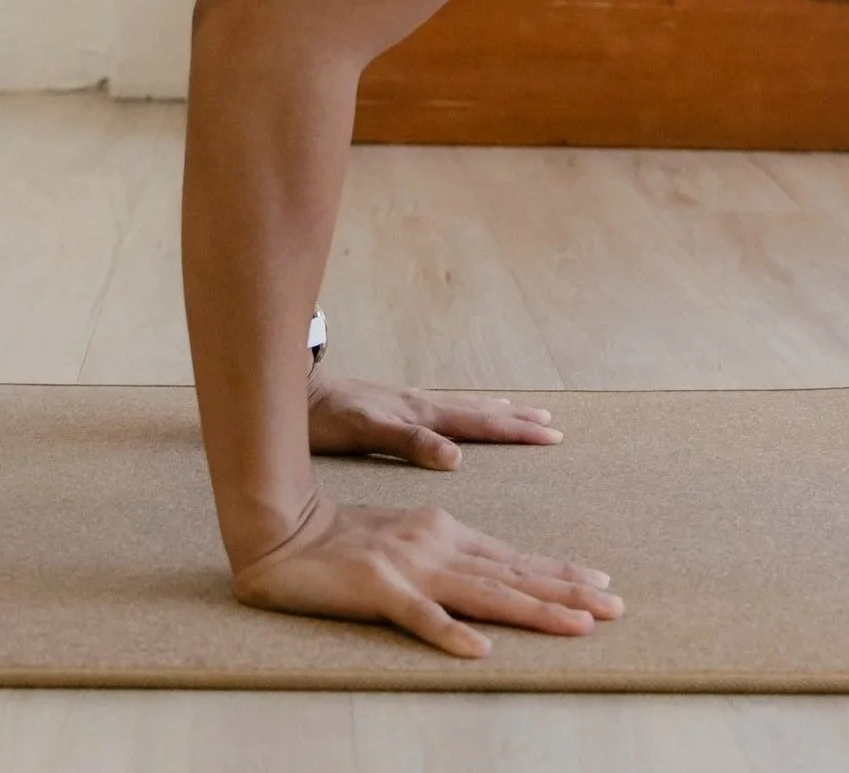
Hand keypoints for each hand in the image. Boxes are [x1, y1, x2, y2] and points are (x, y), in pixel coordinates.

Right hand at [233, 498, 621, 657]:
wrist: (283, 530)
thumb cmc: (343, 538)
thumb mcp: (407, 540)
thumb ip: (447, 555)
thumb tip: (491, 579)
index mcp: (444, 532)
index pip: (514, 559)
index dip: (559, 574)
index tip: (602, 587)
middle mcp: (437, 545)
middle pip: (513, 575)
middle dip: (567, 593)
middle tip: (616, 609)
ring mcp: (409, 566)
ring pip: (484, 593)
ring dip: (534, 610)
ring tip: (578, 625)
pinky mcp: (377, 588)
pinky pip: (419, 616)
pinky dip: (450, 633)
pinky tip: (480, 651)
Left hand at [307, 373, 562, 469]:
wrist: (295, 391)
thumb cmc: (326, 418)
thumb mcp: (367, 433)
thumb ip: (411, 442)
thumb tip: (457, 456)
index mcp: (420, 414)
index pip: (479, 423)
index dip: (515, 432)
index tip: (551, 436)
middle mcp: (421, 404)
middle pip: (479, 412)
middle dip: (516, 422)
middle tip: (553, 426)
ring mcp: (408, 403)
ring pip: (464, 408)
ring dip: (496, 414)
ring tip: (523, 415)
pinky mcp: (394, 407)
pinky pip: (444, 409)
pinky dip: (466, 412)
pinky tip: (463, 415)